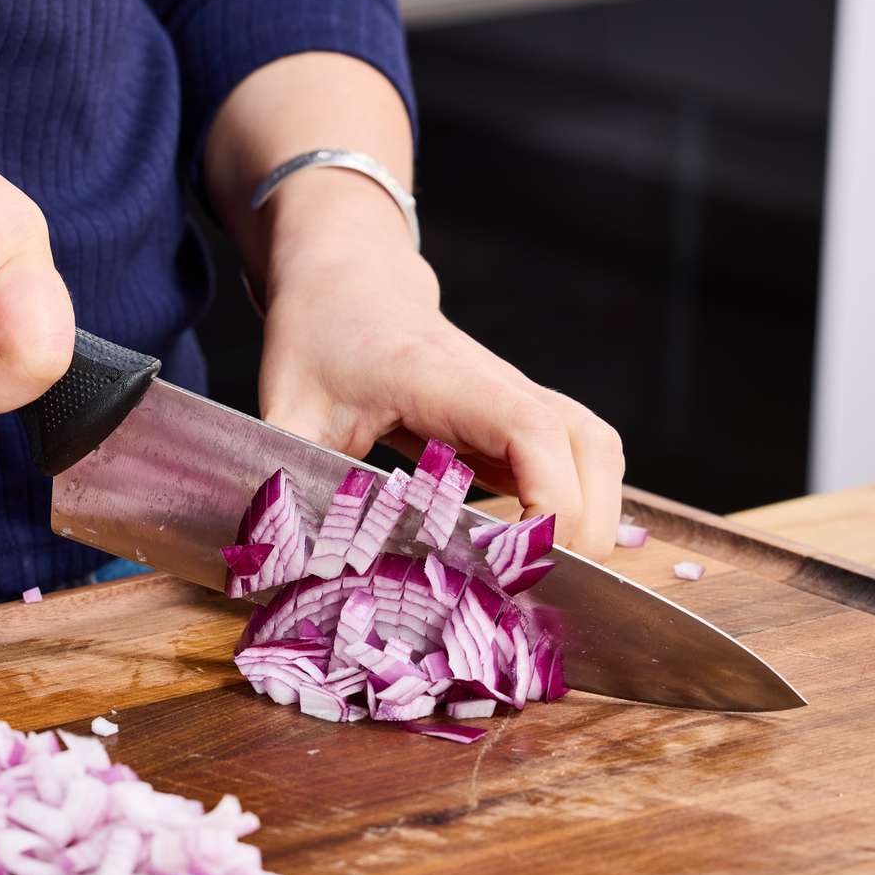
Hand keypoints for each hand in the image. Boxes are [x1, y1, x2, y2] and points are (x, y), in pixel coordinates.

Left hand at [255, 176, 624, 560]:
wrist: (348, 282)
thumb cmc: (319, 337)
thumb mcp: (288, 406)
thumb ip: (282, 473)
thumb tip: (276, 546)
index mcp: (447, 380)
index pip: (532, 431)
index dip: (548, 500)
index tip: (522, 563)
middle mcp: (501, 387)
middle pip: (591, 447)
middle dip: (582, 527)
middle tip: (535, 591)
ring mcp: (518, 399)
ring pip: (597, 452)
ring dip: (594, 515)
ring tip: (550, 577)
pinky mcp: (518, 418)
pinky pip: (578, 459)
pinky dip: (579, 504)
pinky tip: (542, 551)